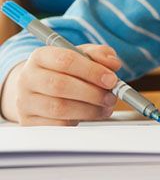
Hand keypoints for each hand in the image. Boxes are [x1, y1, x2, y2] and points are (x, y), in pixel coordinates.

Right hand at [0, 45, 121, 124]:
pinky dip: (78, 121)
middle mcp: (28, 78)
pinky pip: (57, 125)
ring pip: (59, 108)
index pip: (66, 60)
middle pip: (61, 86)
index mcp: (40, 56)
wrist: (39, 88)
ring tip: (105, 107)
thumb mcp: (83, 55)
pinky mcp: (29, 122)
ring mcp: (26, 101)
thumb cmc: (66, 71)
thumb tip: (113, 64)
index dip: (92, 71)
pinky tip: (90, 115)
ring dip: (89, 109)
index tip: (111, 79)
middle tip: (111, 97)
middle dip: (93, 93)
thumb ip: (100, 54)